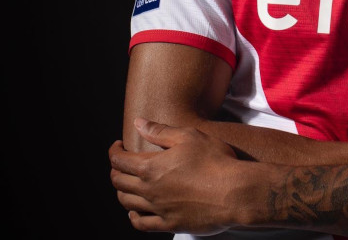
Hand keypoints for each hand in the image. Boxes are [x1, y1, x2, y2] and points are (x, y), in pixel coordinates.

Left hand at [109, 118, 244, 234]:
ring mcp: (158, 209)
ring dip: (122, 191)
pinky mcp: (169, 224)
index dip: (114, 151)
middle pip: (119, 182)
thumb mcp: (188, 136)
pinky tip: (135, 212)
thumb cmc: (214, 160)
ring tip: (127, 183)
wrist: (233, 192)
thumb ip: (160, 131)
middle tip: (121, 162)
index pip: (120, 161)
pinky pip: (141, 224)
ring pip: (127, 203)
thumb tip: (138, 123)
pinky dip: (133, 217)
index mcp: (151, 167)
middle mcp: (149, 190)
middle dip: (116, 170)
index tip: (117, 145)